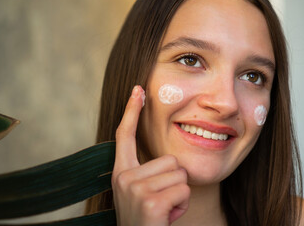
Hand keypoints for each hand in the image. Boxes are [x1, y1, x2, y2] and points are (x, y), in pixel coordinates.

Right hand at [112, 85, 189, 225]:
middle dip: (173, 181)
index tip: (138, 90)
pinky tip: (167, 216)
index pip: (125, 135)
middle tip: (160, 202)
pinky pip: (183, 189)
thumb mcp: (139, 193)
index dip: (131, 111)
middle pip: (169, 159)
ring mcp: (135, 188)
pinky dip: (181, 204)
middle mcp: (124, 177)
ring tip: (163, 209)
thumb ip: (146, 172)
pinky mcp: (150, 200)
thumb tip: (167, 159)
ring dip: (178, 193)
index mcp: (121, 172)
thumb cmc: (145, 220)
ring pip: (179, 174)